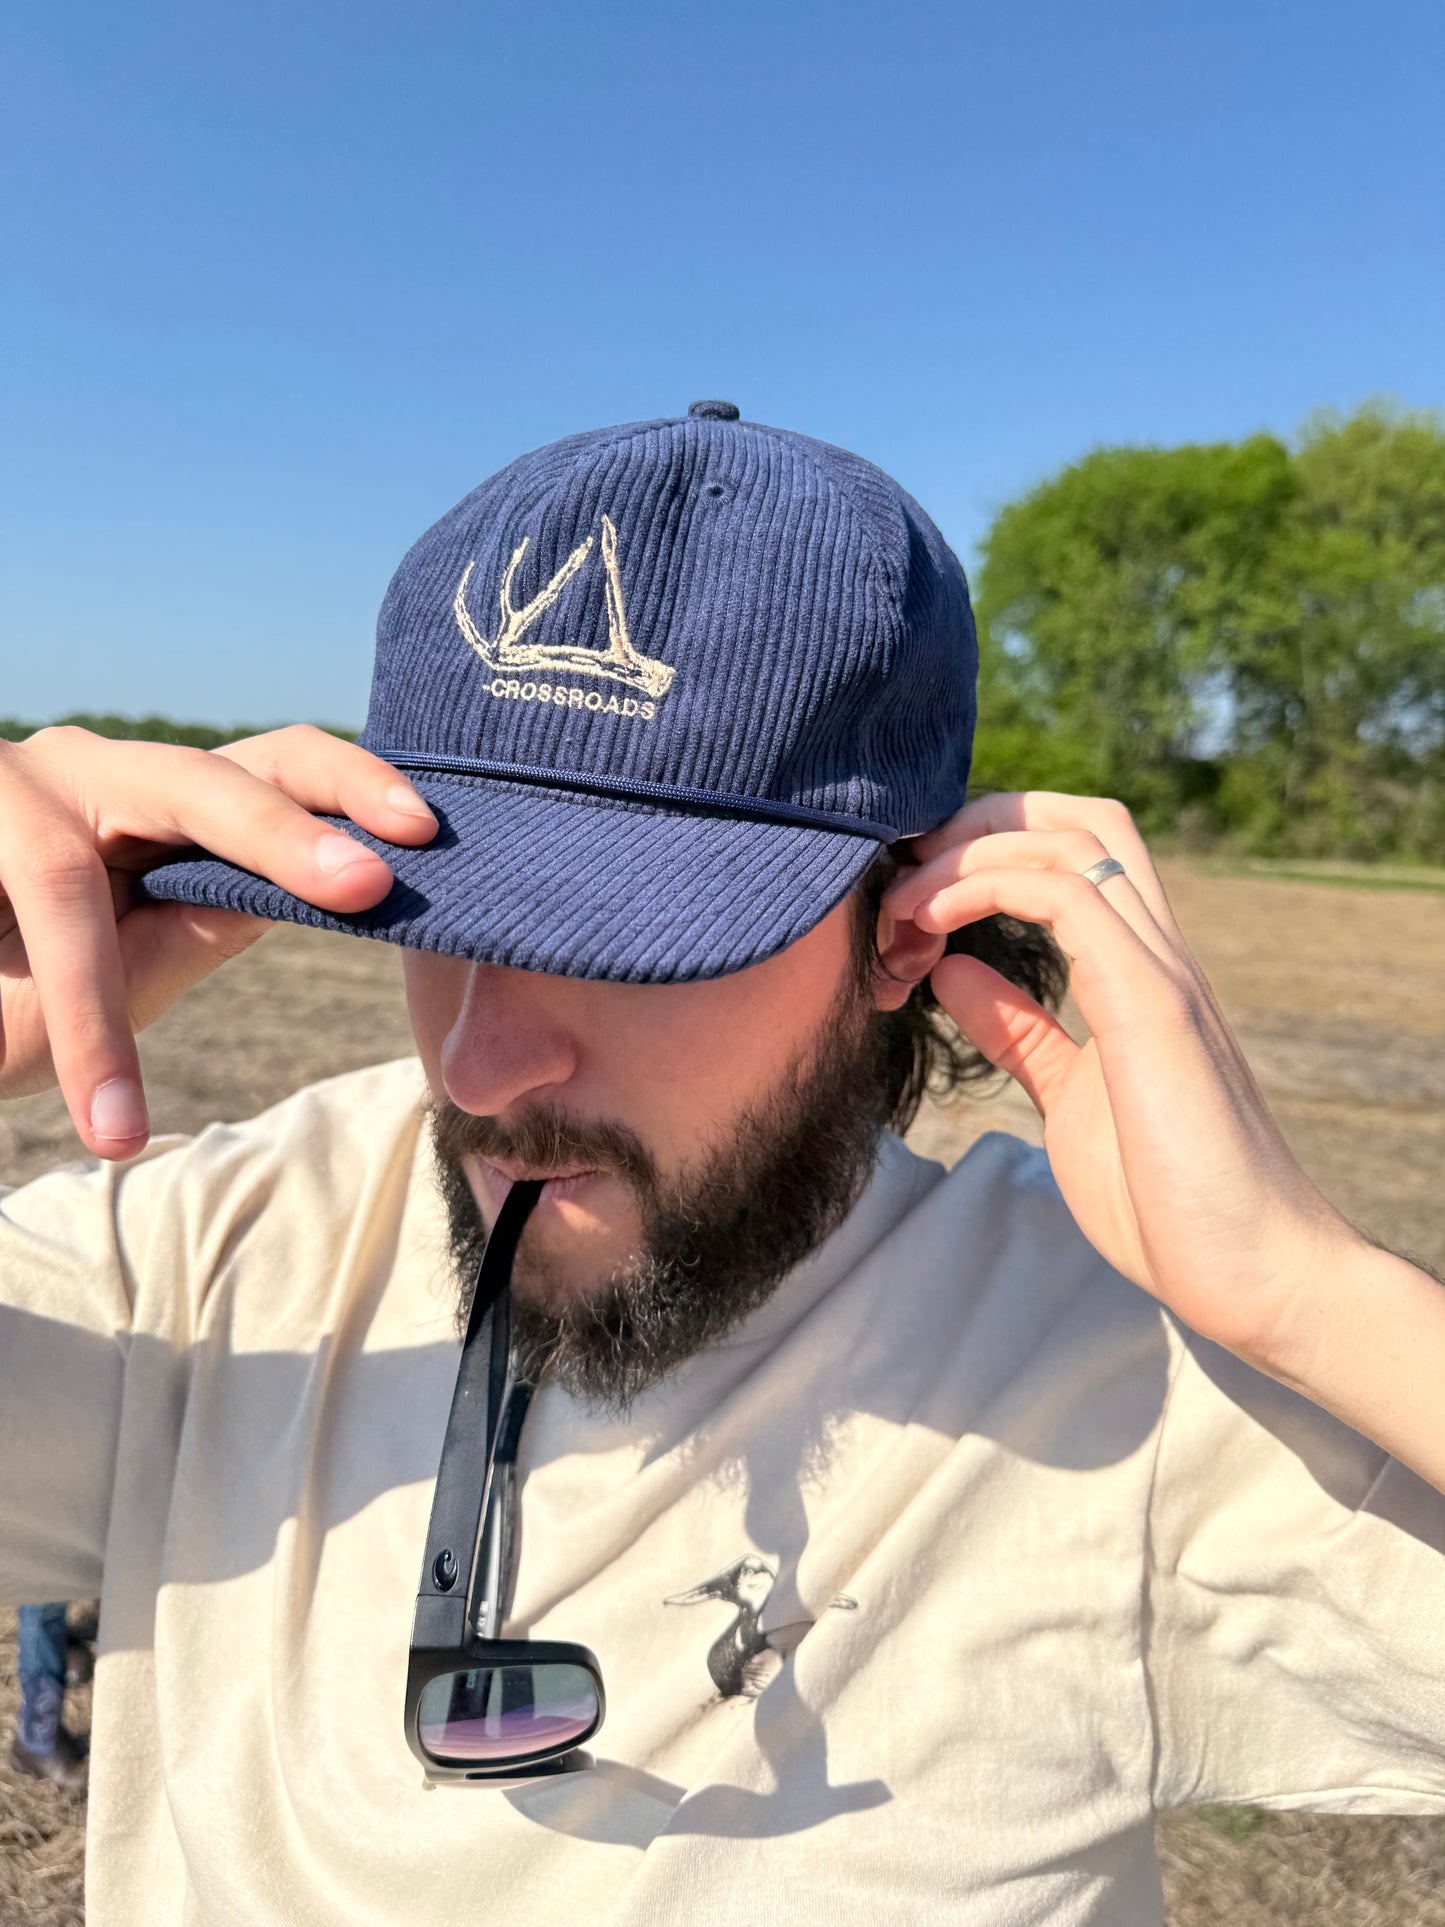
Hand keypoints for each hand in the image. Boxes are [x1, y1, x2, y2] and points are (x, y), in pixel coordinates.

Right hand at [0, 725, 436, 1160]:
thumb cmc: (6, 988)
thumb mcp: (128, 965)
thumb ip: (205, 918)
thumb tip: (326, 888)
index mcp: (156, 799)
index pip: (269, 768)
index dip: (346, 784)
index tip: (426, 831)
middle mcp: (88, 774)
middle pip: (205, 777)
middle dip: (286, 833)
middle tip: (370, 882)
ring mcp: (5, 789)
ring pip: (64, 874)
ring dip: (93, 1009)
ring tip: (118, 1122)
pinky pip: (5, 925)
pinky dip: (36, 1026)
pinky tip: (78, 1110)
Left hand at [883, 791, 1356, 1367]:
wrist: (1256, 1275)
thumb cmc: (1169, 1200)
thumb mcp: (1066, 1100)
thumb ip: (1018, 1032)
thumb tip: (953, 970)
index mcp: (1137, 972)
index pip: (1074, 850)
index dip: (985, 846)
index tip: (910, 901)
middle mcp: (1156, 953)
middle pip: (1076, 817)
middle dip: (974, 824)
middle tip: (898, 883)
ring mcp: (1159, 971)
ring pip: (1071, 838)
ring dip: (964, 859)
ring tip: (898, 915)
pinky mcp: (1152, 1004)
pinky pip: (1067, 898)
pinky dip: (985, 890)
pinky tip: (930, 935)